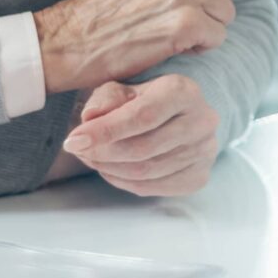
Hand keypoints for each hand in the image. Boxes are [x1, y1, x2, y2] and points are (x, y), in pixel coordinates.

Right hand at [34, 0, 237, 95]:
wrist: (70, 39)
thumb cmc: (108, 8)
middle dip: (213, 7)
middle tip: (182, 20)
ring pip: (227, 13)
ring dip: (208, 28)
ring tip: (175, 32)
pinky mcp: (185, 23)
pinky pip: (218, 36)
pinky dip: (202, 47)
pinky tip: (175, 46)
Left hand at [63, 75, 221, 197]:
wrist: (178, 116)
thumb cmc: (145, 100)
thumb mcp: (124, 89)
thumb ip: (106, 99)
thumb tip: (90, 117)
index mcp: (184, 91)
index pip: (143, 116)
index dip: (105, 131)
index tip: (73, 141)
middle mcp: (202, 121)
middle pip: (144, 148)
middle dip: (103, 153)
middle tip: (79, 151)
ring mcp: (205, 151)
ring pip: (147, 171)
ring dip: (109, 169)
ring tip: (91, 158)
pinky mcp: (199, 176)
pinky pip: (153, 187)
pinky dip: (124, 182)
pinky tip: (110, 169)